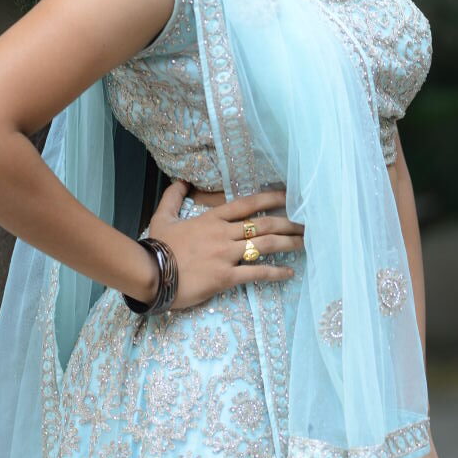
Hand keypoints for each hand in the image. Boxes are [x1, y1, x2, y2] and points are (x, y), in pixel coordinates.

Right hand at [146, 179, 304, 311]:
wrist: (151, 273)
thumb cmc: (157, 246)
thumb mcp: (163, 217)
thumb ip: (173, 197)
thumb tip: (181, 180)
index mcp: (212, 218)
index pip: (247, 204)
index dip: (271, 198)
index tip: (289, 196)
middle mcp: (224, 234)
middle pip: (264, 224)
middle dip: (288, 222)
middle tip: (306, 224)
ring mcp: (226, 255)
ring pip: (265, 245)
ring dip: (288, 243)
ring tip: (305, 244)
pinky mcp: (226, 277)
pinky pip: (256, 273)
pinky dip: (275, 273)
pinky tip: (289, 273)